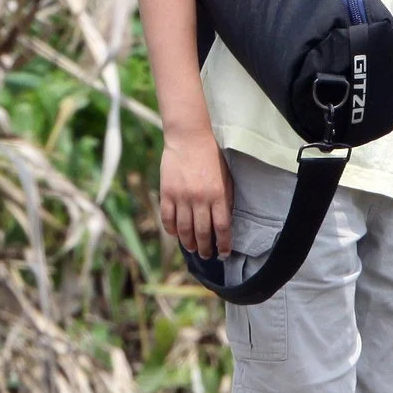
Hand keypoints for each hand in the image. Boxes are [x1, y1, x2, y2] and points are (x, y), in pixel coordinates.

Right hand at [158, 129, 232, 258]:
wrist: (188, 138)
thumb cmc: (210, 157)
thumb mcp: (226, 177)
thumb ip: (226, 199)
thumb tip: (224, 222)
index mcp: (218, 194)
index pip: (222, 227)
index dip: (224, 244)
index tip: (224, 253)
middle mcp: (200, 198)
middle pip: (203, 232)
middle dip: (206, 248)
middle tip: (206, 254)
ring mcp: (182, 196)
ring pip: (185, 229)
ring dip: (189, 242)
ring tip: (192, 248)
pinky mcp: (167, 192)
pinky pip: (168, 218)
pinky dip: (171, 230)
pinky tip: (176, 234)